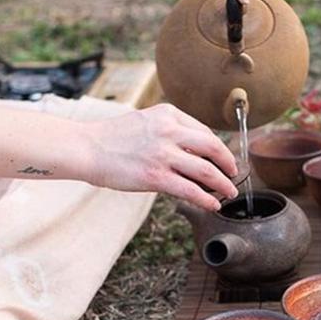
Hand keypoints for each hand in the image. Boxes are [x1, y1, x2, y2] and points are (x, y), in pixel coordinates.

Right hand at [83, 103, 238, 210]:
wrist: (86, 148)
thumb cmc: (113, 138)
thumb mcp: (145, 121)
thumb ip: (169, 130)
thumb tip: (195, 150)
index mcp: (168, 114)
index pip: (204, 132)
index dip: (218, 148)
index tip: (224, 159)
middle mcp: (169, 131)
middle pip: (213, 148)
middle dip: (229, 164)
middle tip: (234, 174)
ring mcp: (163, 154)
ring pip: (207, 171)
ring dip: (223, 184)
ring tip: (229, 193)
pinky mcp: (155, 177)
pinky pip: (190, 190)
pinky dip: (206, 199)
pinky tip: (212, 205)